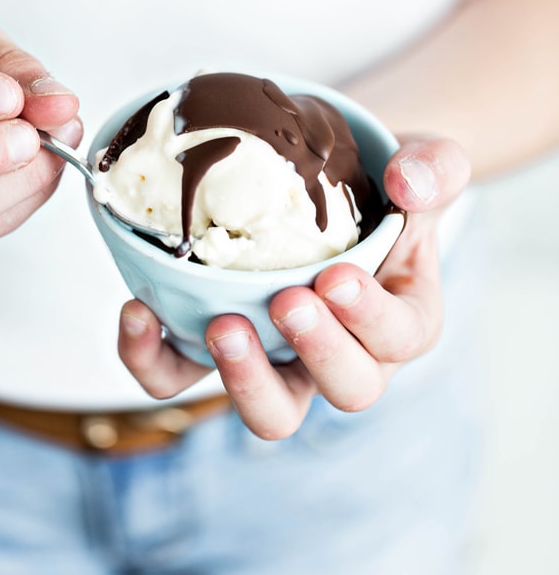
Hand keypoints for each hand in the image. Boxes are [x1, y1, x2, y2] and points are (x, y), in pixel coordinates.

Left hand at [118, 136, 470, 438]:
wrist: (326, 182)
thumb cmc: (381, 185)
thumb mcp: (422, 164)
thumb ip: (434, 169)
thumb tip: (408, 185)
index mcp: (402, 317)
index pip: (399, 337)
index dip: (370, 319)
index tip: (337, 277)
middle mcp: (345, 353)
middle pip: (346, 390)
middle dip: (316, 352)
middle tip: (287, 303)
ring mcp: (281, 359)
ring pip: (269, 410)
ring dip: (244, 378)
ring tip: (222, 326)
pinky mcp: (218, 349)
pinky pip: (182, 376)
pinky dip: (154, 357)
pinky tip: (139, 310)